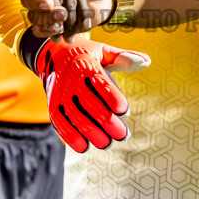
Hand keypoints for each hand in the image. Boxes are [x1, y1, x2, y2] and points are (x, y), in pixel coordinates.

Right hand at [29, 0, 116, 35]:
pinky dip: (51, 33)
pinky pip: (48, 31)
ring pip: (37, 19)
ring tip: (56, 22)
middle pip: (30, 3)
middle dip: (35, 6)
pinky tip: (59, 33)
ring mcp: (53, 11)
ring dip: (43, 22)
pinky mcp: (61, 24)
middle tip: (48, 4)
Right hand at [34, 36, 149, 152]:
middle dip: (106, 121)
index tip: (124, 110)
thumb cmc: (86, 54)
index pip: (100, 81)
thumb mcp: (103, 51)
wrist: (52, 55)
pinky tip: (83, 147)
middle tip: (122, 135)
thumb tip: (146, 61)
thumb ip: (123, 58)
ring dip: (90, 132)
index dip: (111, 97)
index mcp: (86, 63)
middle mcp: (71, 78)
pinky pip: (59, 121)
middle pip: (88, 102)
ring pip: (75, 115)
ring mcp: (60, 92)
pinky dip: (69, 135)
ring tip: (106, 143)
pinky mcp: (53, 104)